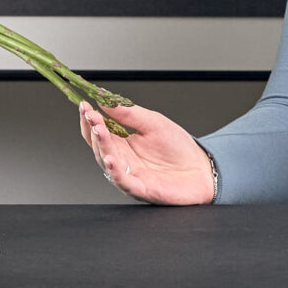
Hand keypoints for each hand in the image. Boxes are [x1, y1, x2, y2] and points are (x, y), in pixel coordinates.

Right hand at [80, 100, 215, 204]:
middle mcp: (122, 160)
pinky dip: (115, 172)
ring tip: (98, 131)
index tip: (84, 105)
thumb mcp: (153, 122)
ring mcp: (129, 175)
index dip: (89, 119)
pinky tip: (111, 159)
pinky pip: (123, 182)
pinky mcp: (140, 189)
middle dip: (93, 130)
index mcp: (122, 143)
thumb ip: (128, 113)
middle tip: (91, 116)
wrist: (203, 169)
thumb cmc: (179, 148)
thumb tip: (105, 98)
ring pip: (107, 163)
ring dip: (101, 147)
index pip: (98, 131)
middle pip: (98, 146)